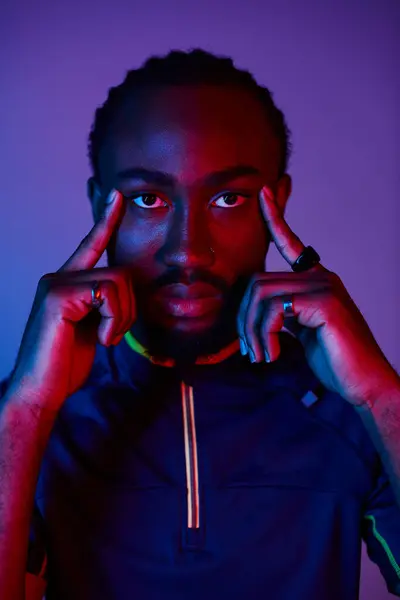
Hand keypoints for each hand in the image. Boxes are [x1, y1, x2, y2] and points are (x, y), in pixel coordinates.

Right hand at [7, 189, 135, 412]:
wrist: (43, 390)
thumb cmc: (66, 363)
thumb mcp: (94, 327)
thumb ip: (105, 304)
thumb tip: (126, 292)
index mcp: (68, 283)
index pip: (91, 245)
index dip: (105, 219)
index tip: (116, 195)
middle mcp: (59, 277)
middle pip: (120, 272)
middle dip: (128, 308)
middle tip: (112, 334)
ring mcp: (56, 284)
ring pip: (118, 281)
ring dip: (122, 317)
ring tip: (105, 337)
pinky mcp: (58, 296)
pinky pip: (107, 293)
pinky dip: (113, 320)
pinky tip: (100, 339)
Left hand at [237, 186, 398, 407]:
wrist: (365, 384)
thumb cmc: (334, 359)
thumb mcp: (302, 331)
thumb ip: (283, 313)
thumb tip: (255, 310)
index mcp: (316, 280)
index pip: (292, 243)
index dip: (275, 218)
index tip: (264, 192)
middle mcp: (321, 276)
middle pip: (258, 280)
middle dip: (243, 318)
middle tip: (249, 349)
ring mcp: (325, 286)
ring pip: (261, 294)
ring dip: (252, 330)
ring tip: (261, 355)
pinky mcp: (325, 302)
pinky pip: (273, 309)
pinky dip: (265, 335)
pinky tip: (274, 354)